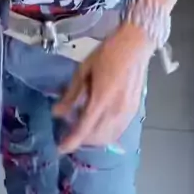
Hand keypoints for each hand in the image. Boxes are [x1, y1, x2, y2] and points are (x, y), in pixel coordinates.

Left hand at [53, 22, 153, 153]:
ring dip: (94, 138)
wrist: (135, 45)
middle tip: (69, 130)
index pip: (84, 129)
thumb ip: (71, 94)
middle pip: (96, 137)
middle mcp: (115, 111)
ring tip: (82, 128)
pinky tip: (99, 125)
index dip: (71, 141)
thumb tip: (57, 113)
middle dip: (81, 139)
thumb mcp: (84, 70)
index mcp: (101, 99)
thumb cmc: (108, 53)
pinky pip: (118, 131)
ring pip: (108, 137)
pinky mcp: (134, 111)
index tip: (59, 148)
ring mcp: (127, 113)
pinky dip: (106, 134)